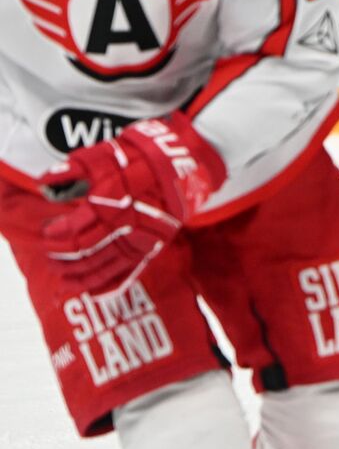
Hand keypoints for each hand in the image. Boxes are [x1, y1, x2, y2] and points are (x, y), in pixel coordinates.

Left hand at [40, 113, 226, 294]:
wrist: (184, 163)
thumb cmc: (139, 156)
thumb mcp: (102, 154)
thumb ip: (72, 170)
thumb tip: (46, 186)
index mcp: (110, 204)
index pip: (73, 232)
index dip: (55, 236)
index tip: (46, 231)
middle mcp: (126, 226)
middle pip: (85, 254)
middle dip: (63, 259)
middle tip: (50, 258)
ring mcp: (142, 239)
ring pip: (105, 268)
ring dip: (80, 278)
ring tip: (64, 281)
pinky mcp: (154, 245)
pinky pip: (130, 273)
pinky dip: (111, 286)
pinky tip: (96, 293)